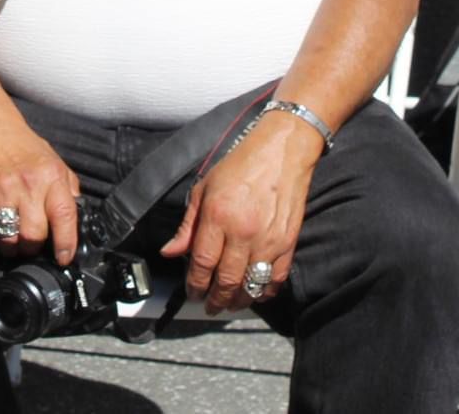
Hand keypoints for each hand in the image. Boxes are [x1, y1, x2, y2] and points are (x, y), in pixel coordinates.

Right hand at [0, 112, 80, 263]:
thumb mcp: (55, 163)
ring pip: (9, 240)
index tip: (64, 257)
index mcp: (50, 176)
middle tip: (35, 245)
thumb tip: (77, 222)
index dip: (66, 243)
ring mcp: (0, 191)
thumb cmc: (24, 148)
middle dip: (35, 248)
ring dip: (13, 249)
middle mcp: (26, 185)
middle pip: (33, 235)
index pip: (64, 216)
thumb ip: (68, 191)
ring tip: (16, 242)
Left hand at [160, 113, 321, 314]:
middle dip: (215, 299)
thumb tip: (170, 252)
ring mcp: (268, 240)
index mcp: (218, 216)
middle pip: (226, 280)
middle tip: (209, 306)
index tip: (192, 292)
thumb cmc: (241, 165)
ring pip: (251, 285)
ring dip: (238, 301)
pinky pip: (275, 279)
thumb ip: (188, 225)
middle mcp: (243, 232)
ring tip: (228, 304)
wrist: (281, 152)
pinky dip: (264, 292)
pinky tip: (255, 294)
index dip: (195, 284)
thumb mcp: (204, 188)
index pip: (202, 263)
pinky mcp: (288, 243)